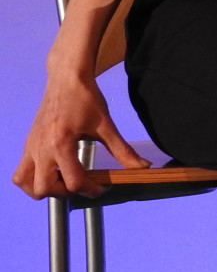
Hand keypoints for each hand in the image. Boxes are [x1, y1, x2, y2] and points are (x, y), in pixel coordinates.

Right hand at [13, 72, 148, 198]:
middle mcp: (42, 148)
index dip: (92, 189)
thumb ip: (123, 150)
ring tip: (64, 180)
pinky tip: (51, 173)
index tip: (103, 186)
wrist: (67, 78)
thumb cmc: (86, 98)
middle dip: (66, 192)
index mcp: (62, 143)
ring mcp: (31, 147)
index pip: (74, 181)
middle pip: (46, 189)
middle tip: (83, 182)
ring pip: (27, 184)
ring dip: (45, 189)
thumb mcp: (106, 125)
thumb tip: (142, 166)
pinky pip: (20, 173)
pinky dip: (32, 181)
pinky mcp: (28, 145)